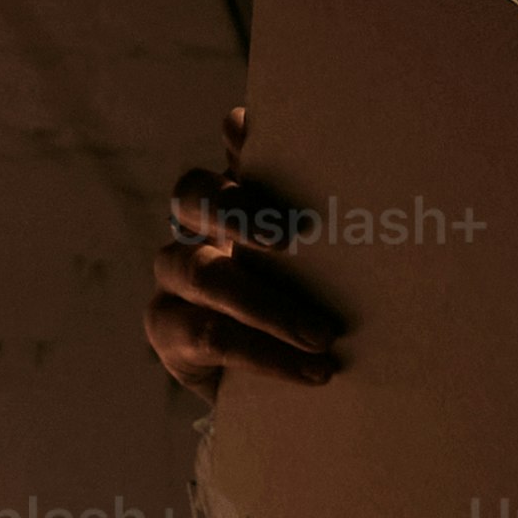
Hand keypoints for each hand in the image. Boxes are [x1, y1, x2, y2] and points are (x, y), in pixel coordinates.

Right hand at [146, 106, 343, 401]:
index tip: (252, 132)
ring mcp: (176, 283)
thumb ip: (330, 229)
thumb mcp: (329, 269)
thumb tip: (348, 178)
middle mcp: (197, 231)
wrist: (288, 384)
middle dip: (235, 209)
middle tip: (285, 238)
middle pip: (192, 196)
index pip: (233, 153)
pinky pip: (210, 337)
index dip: (235, 143)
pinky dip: (264, 354)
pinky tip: (311, 370)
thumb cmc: (314, 311)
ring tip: (323, 337)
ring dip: (264, 306)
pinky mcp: (170, 335)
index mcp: (233, 203)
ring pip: (200, 274)